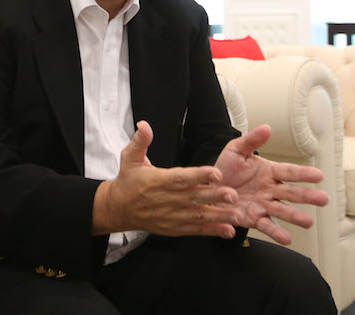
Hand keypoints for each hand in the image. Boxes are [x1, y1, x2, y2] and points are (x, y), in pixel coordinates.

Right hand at [93, 121, 240, 238]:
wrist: (119, 208)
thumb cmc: (128, 181)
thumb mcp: (129, 158)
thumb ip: (140, 141)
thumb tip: (144, 125)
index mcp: (158, 180)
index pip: (181, 178)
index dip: (199, 175)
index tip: (216, 173)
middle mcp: (167, 199)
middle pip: (194, 197)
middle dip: (215, 196)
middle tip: (233, 195)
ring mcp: (171, 215)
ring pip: (198, 216)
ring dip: (218, 216)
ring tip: (236, 215)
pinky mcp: (174, 228)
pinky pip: (195, 230)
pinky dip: (212, 230)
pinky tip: (227, 230)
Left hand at [213, 124, 328, 244]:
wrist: (208, 188)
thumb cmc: (225, 168)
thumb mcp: (235, 151)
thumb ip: (251, 141)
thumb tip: (267, 128)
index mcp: (268, 172)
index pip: (289, 172)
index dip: (303, 173)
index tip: (319, 175)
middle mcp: (270, 190)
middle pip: (291, 193)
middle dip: (307, 196)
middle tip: (324, 199)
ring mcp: (263, 205)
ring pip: (282, 211)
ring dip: (295, 217)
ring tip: (308, 222)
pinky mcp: (254, 219)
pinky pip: (267, 226)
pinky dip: (276, 232)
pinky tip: (288, 239)